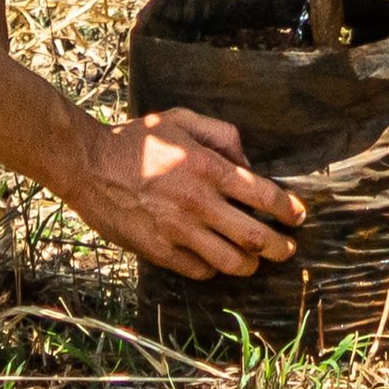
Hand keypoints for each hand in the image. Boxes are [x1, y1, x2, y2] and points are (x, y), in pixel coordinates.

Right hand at [61, 106, 304, 277]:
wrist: (89, 165)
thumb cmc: (136, 140)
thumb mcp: (181, 118)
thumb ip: (222, 135)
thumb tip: (248, 162)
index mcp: (209, 168)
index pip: (264, 196)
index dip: (289, 210)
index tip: (299, 216)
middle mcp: (199, 203)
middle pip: (256, 237)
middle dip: (281, 247)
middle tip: (289, 249)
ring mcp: (180, 231)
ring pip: (232, 262)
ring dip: (251, 264)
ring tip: (256, 261)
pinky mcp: (161, 251)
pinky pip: (200, 270)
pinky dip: (214, 268)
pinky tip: (216, 261)